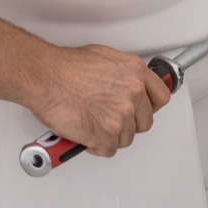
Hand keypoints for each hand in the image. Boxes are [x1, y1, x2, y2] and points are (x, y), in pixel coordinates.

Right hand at [27, 45, 172, 156]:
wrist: (45, 76)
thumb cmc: (65, 67)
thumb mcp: (104, 57)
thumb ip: (122, 74)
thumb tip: (125, 84)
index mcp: (135, 72)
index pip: (161, 96)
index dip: (150, 106)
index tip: (144, 110)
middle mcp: (133, 93)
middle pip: (144, 122)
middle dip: (128, 124)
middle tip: (110, 120)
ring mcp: (121, 114)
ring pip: (126, 138)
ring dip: (111, 136)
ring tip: (93, 125)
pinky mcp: (106, 133)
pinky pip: (108, 150)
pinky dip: (96, 147)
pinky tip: (86, 135)